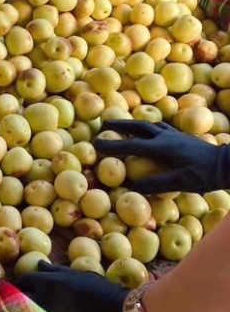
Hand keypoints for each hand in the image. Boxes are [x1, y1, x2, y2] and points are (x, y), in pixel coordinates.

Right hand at [14, 262, 127, 311]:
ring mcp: (73, 274)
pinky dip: (59, 278)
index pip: (20, 293)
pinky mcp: (88, 275)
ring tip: (37, 285)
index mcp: (48, 293)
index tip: (6, 307)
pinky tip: (63, 287)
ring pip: (49, 270)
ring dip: (41, 277)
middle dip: (23, 286)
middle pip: (31, 277)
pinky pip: (66, 272)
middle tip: (19, 297)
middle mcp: (56, 279)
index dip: (11, 300)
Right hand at [95, 120, 229, 194]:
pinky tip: (149, 131)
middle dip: (119, 125)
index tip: (95, 144)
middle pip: (137, 126)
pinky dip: (149, 127)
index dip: (111, 145)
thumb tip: (132, 187)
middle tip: (104, 124)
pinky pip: (160, 127)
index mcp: (161, 148)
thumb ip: (156, 184)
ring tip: (123, 125)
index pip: (130, 145)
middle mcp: (165, 137)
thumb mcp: (180, 183)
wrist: (227, 163)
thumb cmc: (204, 175)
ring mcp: (174, 134)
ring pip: (149, 124)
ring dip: (133, 123)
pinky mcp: (181, 136)